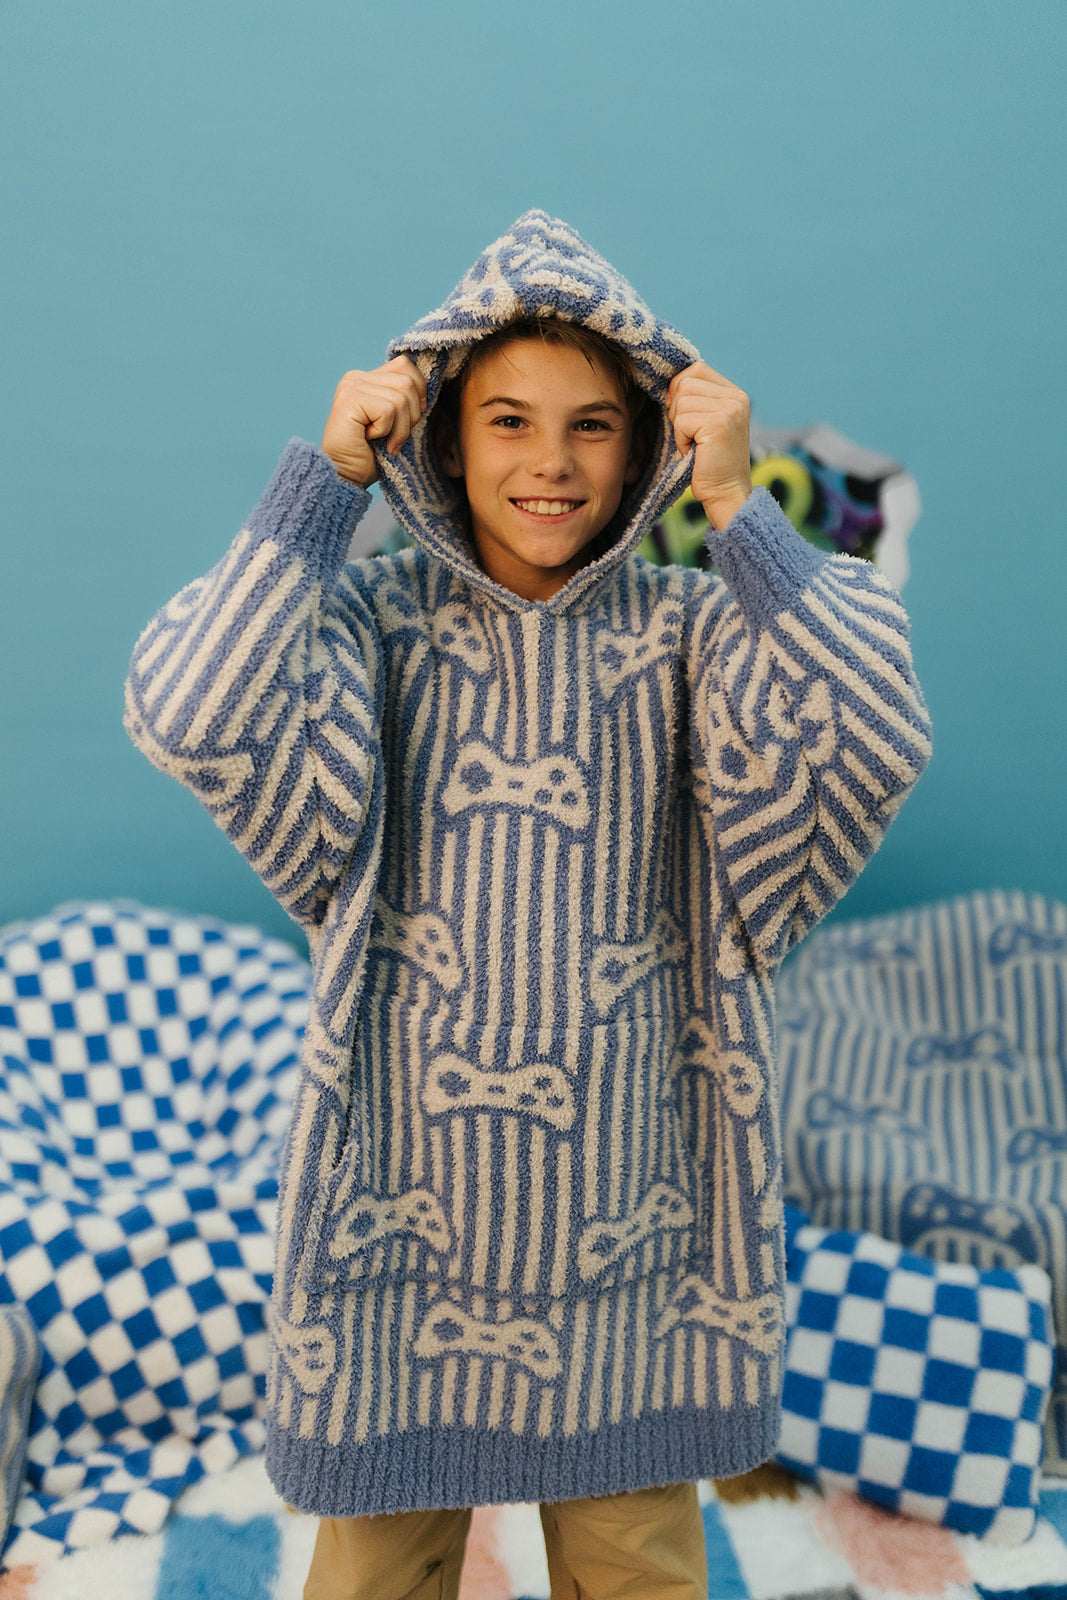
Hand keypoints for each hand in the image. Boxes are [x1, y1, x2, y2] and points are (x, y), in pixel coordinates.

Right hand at [321, 355, 426, 486]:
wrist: (344, 475)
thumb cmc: (369, 454)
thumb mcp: (394, 421)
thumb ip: (404, 399)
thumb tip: (426, 391)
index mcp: (367, 378)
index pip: (405, 365)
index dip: (418, 391)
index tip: (410, 418)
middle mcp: (356, 377)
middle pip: (407, 382)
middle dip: (412, 416)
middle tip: (395, 437)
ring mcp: (351, 386)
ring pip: (401, 397)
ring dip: (400, 428)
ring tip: (385, 441)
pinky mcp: (350, 399)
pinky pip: (388, 410)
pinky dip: (387, 431)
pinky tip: (370, 439)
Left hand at [666, 361, 751, 529]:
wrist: (727, 494)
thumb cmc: (710, 463)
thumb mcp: (706, 423)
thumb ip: (696, 399)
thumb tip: (667, 384)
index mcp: (735, 393)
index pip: (697, 369)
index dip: (679, 388)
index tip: (681, 415)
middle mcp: (736, 397)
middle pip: (685, 382)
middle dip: (677, 409)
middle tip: (688, 434)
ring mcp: (730, 409)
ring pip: (681, 401)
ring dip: (678, 426)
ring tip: (693, 444)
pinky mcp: (719, 424)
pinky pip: (682, 420)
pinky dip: (680, 439)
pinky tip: (693, 452)